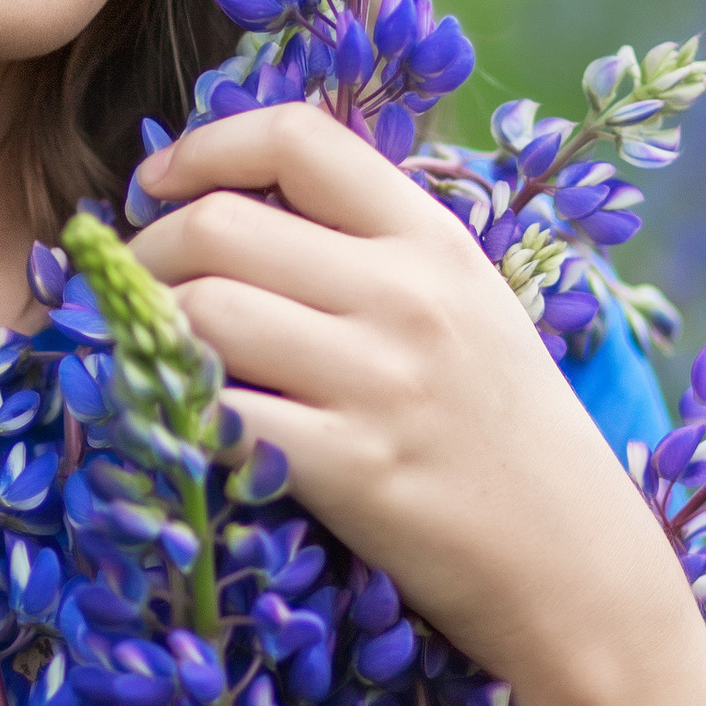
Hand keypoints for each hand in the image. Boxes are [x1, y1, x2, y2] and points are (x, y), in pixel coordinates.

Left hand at [129, 99, 688, 697]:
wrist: (576, 568)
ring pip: (200, 311)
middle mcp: (406, 295)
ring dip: (144, 329)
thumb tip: (239, 206)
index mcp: (434, 240)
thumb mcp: (468, 308)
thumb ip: (375, 250)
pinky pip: (215, 411)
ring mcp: (378, 381)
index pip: (297, 138)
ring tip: (145, 352)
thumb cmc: (507, 437)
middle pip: (220, 224)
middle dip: (146, 250)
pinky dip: (170, 408)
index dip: (202, 146)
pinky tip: (170, 419)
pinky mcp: (349, 469)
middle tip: (129, 288)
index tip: (155, 185)